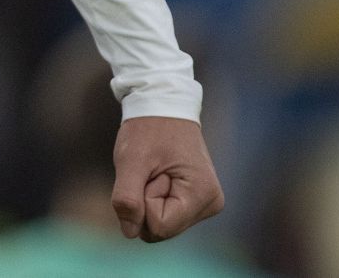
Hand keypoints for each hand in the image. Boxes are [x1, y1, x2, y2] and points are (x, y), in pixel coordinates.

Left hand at [111, 116, 224, 241]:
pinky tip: (160, 175)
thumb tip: (129, 233)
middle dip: (145, 202)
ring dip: (149, 199)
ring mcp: (206, 204)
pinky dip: (154, 198)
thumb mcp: (131, 160)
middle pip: (161, 229)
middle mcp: (211, 204)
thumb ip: (127, 198)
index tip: (150, 171)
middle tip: (151, 170)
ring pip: (162, 224)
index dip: (142, 201)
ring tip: (156, 170)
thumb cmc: (148, 129)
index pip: (158, 226)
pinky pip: (165, 215)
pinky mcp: (197, 201)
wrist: (163, 106)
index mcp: (202, 195)